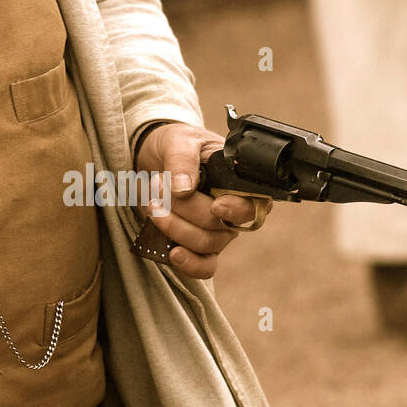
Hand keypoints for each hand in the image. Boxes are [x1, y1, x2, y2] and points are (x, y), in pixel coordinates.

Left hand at [134, 122, 269, 278]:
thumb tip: (184, 187)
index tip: (216, 205)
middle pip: (221, 226)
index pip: (254, 204)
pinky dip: (190, 264)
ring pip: (207, 244)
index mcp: (240, 182)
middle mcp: (234, 210)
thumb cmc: (176, 146)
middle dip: (186, 209)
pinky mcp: (197, 246)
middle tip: (159, 184)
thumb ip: (182, 159)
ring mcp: (217, 231)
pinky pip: (204, 266)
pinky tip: (173, 253)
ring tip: (153, 205)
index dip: (237, 208)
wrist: (152, 161)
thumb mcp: (178, 140)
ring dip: (175, 227)